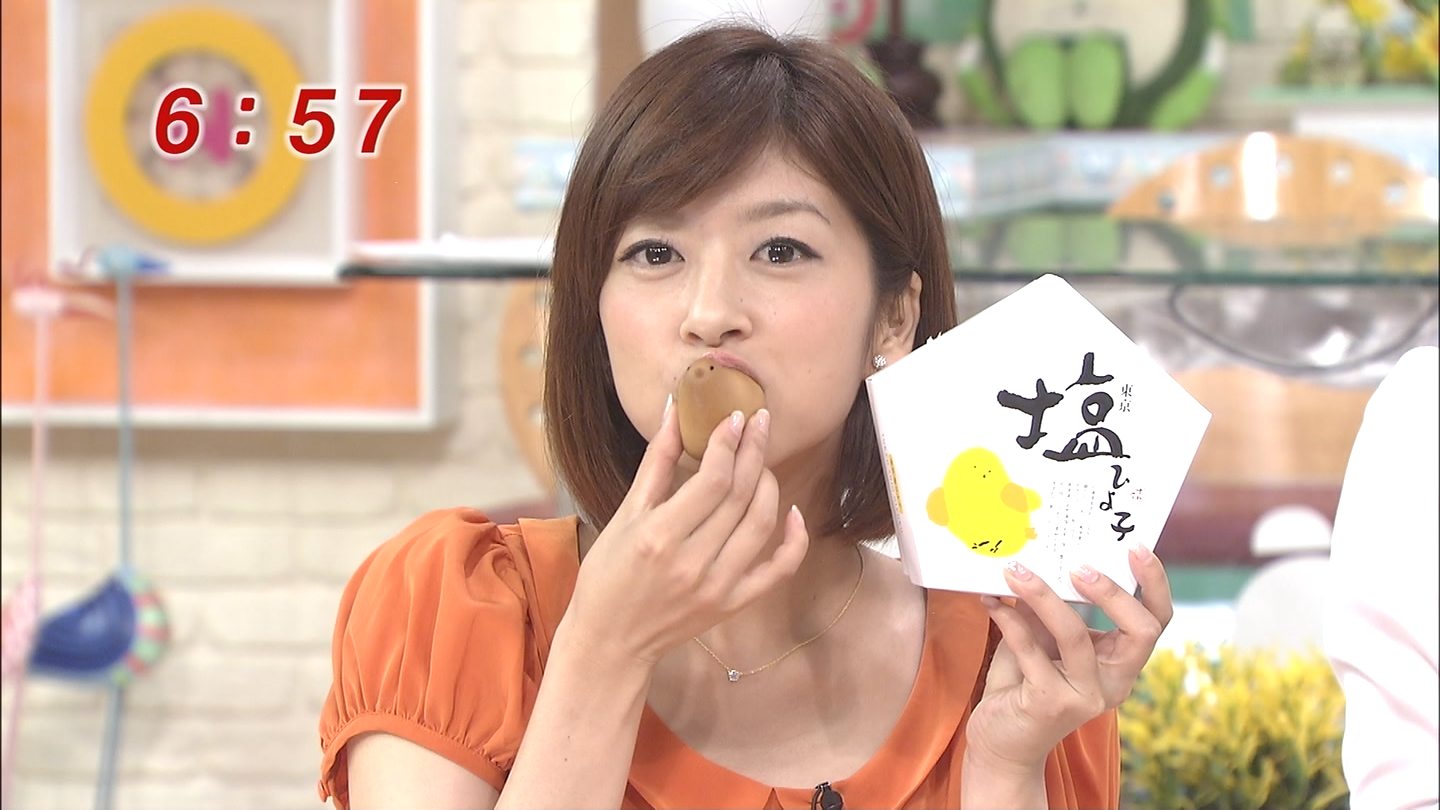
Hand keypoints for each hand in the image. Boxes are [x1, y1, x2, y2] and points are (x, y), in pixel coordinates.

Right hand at [564, 397, 809, 666]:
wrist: (610, 641)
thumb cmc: (607, 575)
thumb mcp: (624, 516)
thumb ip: (656, 464)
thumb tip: (675, 411)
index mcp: (660, 536)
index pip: (712, 479)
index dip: (728, 443)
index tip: (734, 416)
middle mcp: (693, 562)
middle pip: (740, 496)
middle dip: (753, 451)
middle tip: (759, 422)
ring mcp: (717, 587)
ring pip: (761, 524)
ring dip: (768, 485)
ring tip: (762, 461)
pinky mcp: (733, 605)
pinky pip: (778, 571)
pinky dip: (794, 541)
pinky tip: (794, 512)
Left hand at [965, 547, 1173, 773]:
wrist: (1000, 743)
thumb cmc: (1022, 685)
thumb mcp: (1041, 640)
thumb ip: (1046, 610)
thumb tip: (1039, 562)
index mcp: (1120, 664)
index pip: (1155, 621)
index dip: (1154, 583)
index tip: (1135, 547)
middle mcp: (1113, 683)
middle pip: (1140, 631)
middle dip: (1113, 592)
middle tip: (1077, 565)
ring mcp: (1085, 696)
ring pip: (1076, 636)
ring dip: (1044, 597)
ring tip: (1017, 572)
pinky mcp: (1050, 704)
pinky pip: (1031, 651)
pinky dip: (1009, 621)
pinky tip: (990, 603)